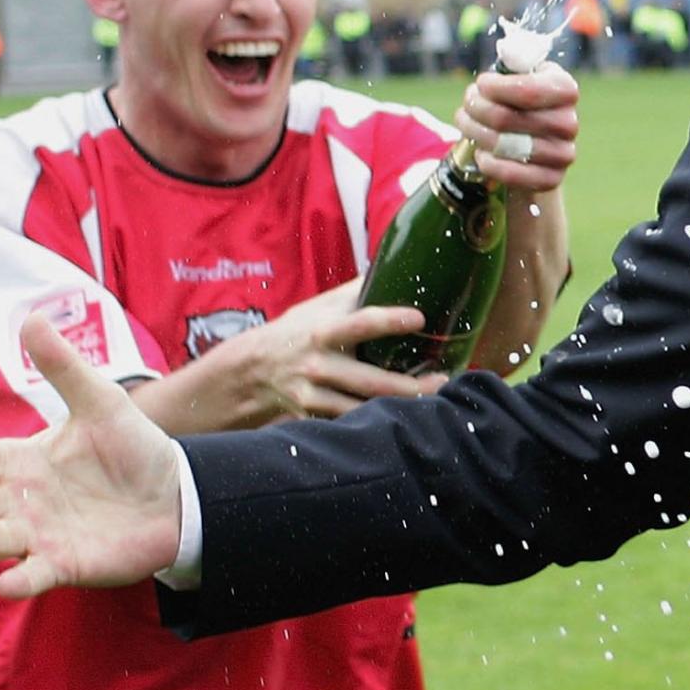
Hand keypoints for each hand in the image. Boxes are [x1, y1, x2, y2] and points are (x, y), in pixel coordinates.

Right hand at [0, 313, 187, 598]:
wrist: (178, 494)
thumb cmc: (133, 448)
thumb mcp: (100, 403)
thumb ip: (64, 367)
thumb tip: (33, 316)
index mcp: (22, 461)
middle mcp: (22, 500)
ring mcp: (40, 535)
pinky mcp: (66, 564)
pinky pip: (37, 575)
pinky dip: (21, 581)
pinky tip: (8, 583)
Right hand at [188, 281, 440, 427]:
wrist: (245, 374)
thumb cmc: (291, 334)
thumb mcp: (314, 309)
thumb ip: (351, 295)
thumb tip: (390, 264)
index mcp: (323, 332)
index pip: (360, 323)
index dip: (390, 320)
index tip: (420, 318)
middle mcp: (319, 365)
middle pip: (373, 382)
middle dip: (412, 386)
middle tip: (444, 380)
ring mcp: (314, 395)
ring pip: (364, 409)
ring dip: (401, 409)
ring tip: (435, 403)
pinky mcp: (313, 418)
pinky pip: (349, 425)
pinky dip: (376, 424)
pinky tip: (403, 421)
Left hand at [459, 61, 579, 193]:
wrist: (534, 146)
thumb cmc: (520, 103)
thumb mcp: (521, 77)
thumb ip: (515, 64)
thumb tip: (510, 50)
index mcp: (565, 90)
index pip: (528, 90)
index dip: (496, 87)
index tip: (481, 84)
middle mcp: (569, 123)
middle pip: (505, 117)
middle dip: (476, 108)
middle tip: (467, 104)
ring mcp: (563, 154)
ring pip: (501, 144)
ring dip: (474, 132)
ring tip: (466, 124)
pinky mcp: (552, 180)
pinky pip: (510, 173)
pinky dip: (488, 162)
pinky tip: (481, 153)